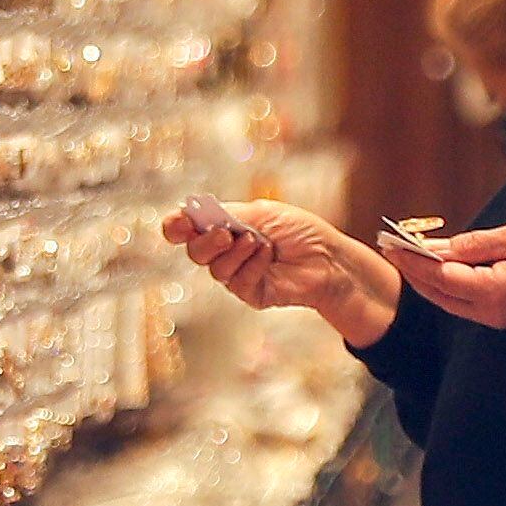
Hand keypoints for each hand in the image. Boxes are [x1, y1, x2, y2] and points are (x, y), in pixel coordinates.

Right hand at [165, 198, 396, 341]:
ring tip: (259, 242)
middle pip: (195, 251)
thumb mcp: (262, 214)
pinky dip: (252, 265)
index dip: (177, 227)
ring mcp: (236, 274)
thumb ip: (228, 215)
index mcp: (225, 226)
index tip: (176, 223)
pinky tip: (269, 256)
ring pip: (215, 268)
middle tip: (225, 232)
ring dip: (236, 252)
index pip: (189, 229)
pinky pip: (237, 282)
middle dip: (206, 241)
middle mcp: (227, 252)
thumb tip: (194, 213)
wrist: (328, 258)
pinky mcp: (250, 293)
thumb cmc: (299, 231)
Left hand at [388, 224, 505, 331]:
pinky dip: (444, 286)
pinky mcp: (499, 317)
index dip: (414, 260)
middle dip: (413, 271)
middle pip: (438, 293)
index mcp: (494, 290)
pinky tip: (436, 269)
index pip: (442, 276)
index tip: (393, 244)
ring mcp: (494, 318)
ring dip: (426, 280)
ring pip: (447, 301)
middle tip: (391, 247)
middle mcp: (489, 311)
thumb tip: (440, 247)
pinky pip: (461, 303)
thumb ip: (477, 245)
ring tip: (407, 256)